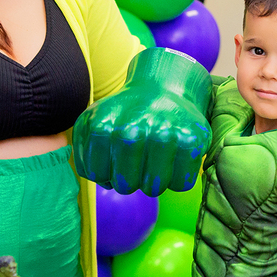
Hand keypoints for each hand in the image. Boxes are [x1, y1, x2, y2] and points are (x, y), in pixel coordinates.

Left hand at [73, 49, 212, 196]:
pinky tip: (172, 163)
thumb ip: (83, 150)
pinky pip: (181, 184)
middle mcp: (133, 129)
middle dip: (128, 182)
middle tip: (134, 166)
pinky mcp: (194, 140)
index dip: (104, 175)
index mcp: (103, 125)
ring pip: (154, 188)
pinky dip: (176, 180)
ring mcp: (165, 134)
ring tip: (152, 164)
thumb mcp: (94, 121)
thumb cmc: (126, 113)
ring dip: (152, 183)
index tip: (112, 162)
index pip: (97, 175)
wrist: (163, 87)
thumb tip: (101, 179)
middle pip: (125, 186)